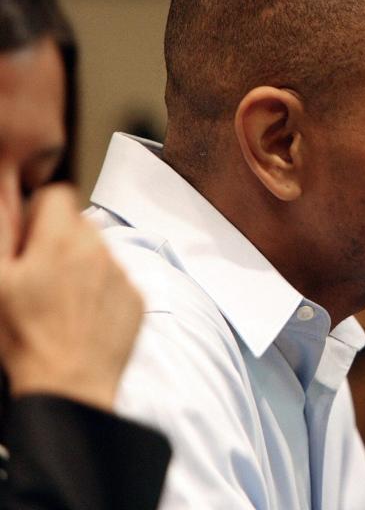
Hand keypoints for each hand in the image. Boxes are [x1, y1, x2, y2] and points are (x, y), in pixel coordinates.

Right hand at [0, 185, 143, 409]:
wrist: (69, 385)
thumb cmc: (25, 337)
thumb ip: (3, 229)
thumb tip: (7, 196)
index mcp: (61, 241)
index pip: (58, 194)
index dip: (38, 210)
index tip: (28, 235)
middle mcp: (99, 251)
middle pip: (79, 224)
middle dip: (58, 239)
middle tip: (39, 273)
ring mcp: (122, 275)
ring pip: (99, 252)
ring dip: (81, 265)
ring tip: (59, 300)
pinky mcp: (137, 299)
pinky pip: (117, 280)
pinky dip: (101, 290)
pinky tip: (80, 315)